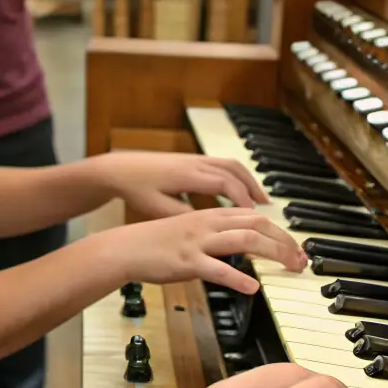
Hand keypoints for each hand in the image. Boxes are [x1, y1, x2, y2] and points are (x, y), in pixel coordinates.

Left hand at [92, 151, 267, 218]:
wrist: (119, 168)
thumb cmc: (136, 189)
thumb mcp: (157, 209)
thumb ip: (183, 216)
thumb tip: (208, 228)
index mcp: (189, 176)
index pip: (226, 184)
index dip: (243, 199)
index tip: (255, 217)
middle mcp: (196, 164)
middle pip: (235, 171)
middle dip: (254, 190)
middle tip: (269, 210)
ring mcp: (195, 159)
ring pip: (231, 165)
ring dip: (249, 181)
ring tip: (261, 201)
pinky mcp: (192, 160)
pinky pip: (223, 165)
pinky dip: (237, 177)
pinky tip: (239, 191)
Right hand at [110, 205, 306, 289]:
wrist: (125, 248)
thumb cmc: (156, 244)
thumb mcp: (191, 231)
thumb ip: (217, 235)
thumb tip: (242, 246)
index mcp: (211, 216)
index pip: (255, 218)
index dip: (280, 232)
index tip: (296, 248)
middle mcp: (208, 224)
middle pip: (257, 225)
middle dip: (285, 241)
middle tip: (302, 260)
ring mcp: (198, 242)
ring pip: (244, 241)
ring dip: (273, 253)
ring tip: (291, 268)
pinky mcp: (186, 262)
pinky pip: (216, 269)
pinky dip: (238, 277)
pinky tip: (253, 287)